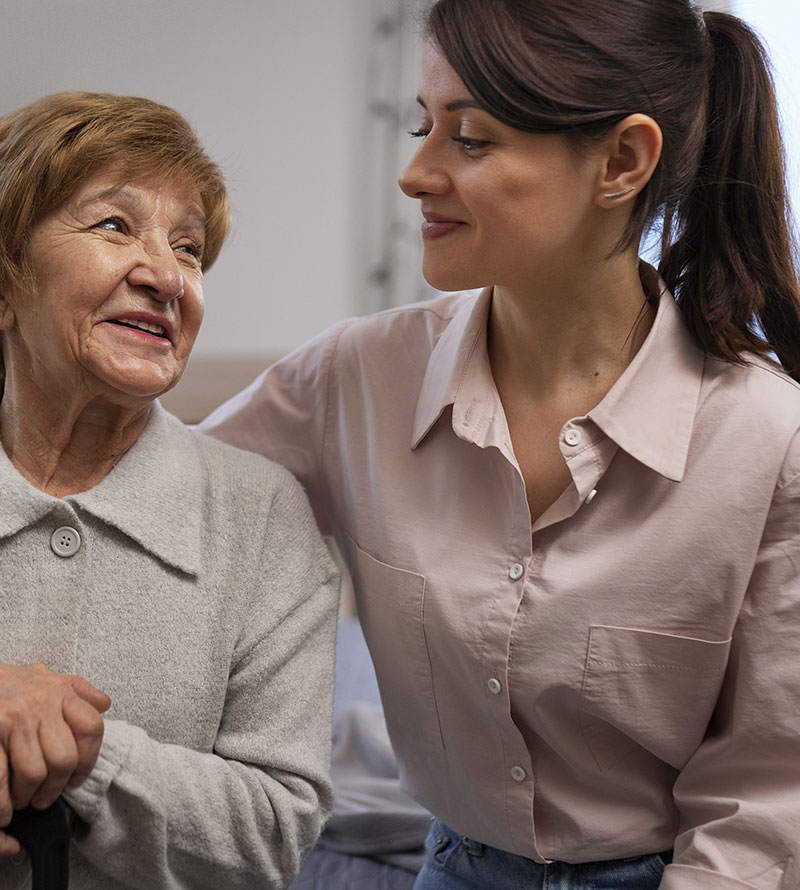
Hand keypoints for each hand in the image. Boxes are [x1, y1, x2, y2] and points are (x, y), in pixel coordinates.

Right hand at [0, 663, 110, 829]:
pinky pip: (1, 777)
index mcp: (60, 692)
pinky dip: (3, 802)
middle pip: (64, 759)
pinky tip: (4, 809)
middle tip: (45, 798)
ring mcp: (14, 719)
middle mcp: (41, 704)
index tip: (77, 778)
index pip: (91, 728)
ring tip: (23, 800)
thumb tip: (104, 704)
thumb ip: (78, 690)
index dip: (88, 760)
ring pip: (35, 773)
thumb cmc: (12, 683)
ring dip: (28, 796)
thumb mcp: (48, 678)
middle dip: (55, 787)